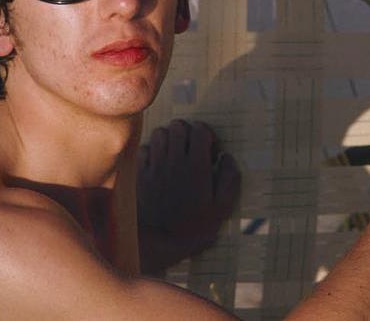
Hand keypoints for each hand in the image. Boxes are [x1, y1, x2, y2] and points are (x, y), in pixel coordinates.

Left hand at [136, 120, 239, 275]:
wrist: (157, 243)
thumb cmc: (193, 228)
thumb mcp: (221, 208)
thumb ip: (229, 179)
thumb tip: (227, 157)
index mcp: (196, 166)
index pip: (200, 130)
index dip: (208, 136)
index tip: (210, 151)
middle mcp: (174, 160)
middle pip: (179, 126)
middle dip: (188, 133)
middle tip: (193, 150)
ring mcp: (154, 165)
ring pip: (160, 133)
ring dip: (169, 139)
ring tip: (175, 154)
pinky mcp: (139, 173)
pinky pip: (145, 149)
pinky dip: (152, 152)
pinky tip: (159, 164)